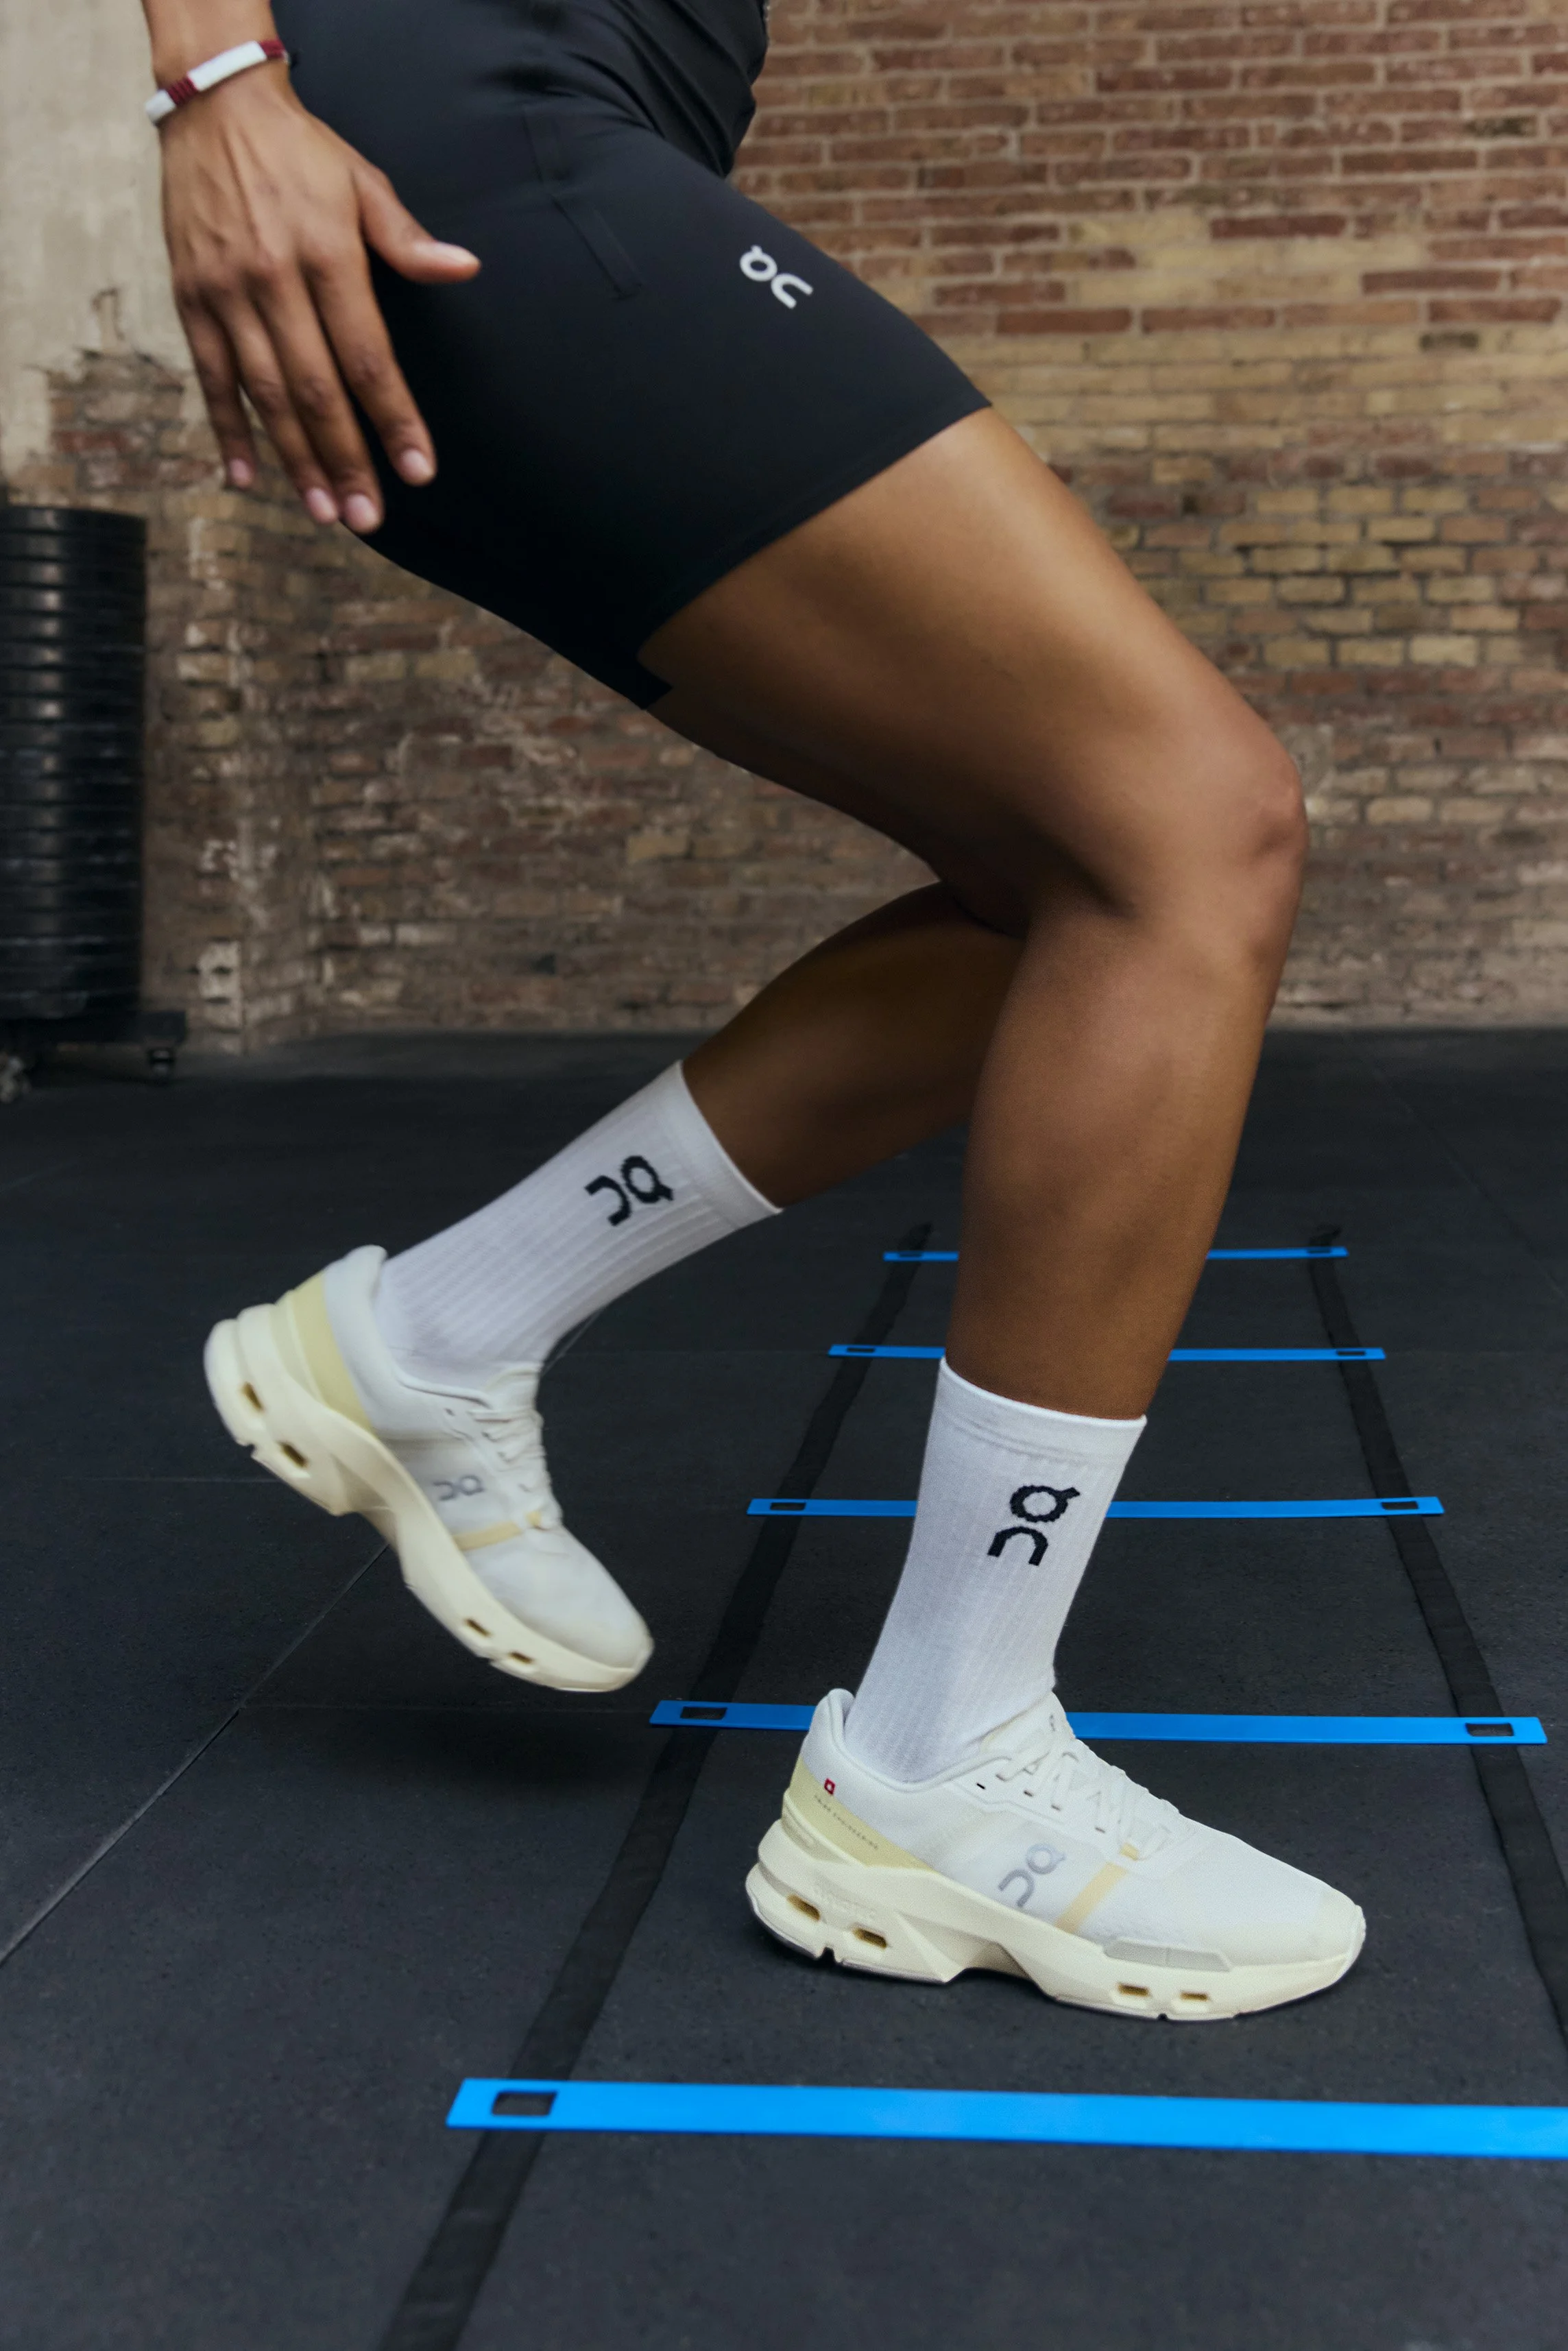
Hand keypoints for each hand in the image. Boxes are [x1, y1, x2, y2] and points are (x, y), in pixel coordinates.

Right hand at [158, 64, 478, 529]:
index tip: (418, 470)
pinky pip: (211, 378)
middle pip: (317, 390)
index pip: (369, 356)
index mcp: (326, 254)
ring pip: (267, 394)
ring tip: (324, 512)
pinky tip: (245, 477)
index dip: (394, 419)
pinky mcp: (191, 300)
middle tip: (369, 518)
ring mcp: (227, 294)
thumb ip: (407, 239)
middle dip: (346, 460)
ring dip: (296, 459)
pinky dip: (228, 430)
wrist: (215, 108)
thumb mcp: (362, 183)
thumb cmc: (302, 153)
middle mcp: (274, 280)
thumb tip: (464, 268)